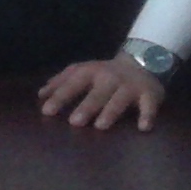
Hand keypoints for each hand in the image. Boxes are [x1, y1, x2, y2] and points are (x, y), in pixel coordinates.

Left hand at [39, 56, 165, 131]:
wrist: (142, 61)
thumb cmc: (104, 73)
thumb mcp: (81, 71)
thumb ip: (61, 82)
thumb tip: (41, 95)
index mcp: (90, 72)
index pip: (72, 84)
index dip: (60, 97)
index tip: (47, 111)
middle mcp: (110, 78)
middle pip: (97, 93)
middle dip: (86, 107)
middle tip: (74, 122)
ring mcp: (130, 86)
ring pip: (120, 100)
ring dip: (110, 112)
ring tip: (100, 126)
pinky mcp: (150, 94)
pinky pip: (149, 106)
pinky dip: (147, 116)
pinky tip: (143, 128)